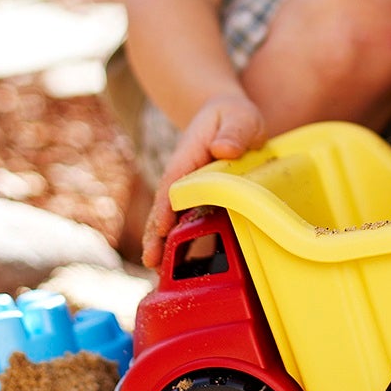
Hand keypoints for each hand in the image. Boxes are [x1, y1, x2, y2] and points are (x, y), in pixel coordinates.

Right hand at [141, 93, 264, 270]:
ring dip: (166, 244)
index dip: (166, 207)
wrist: (229, 117)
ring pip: (173, 220)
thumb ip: (234, 130)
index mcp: (188, 156)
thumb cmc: (234, 116)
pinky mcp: (199, 201)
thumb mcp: (238, 116)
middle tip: (152, 262)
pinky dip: (184, 244)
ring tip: (161, 274)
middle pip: (165, 208)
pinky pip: (189, 223)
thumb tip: (224, 149)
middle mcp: (182, 177)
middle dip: (156, 234)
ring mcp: (188, 191)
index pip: (173, 184)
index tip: (161, 228)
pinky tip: (184, 268)